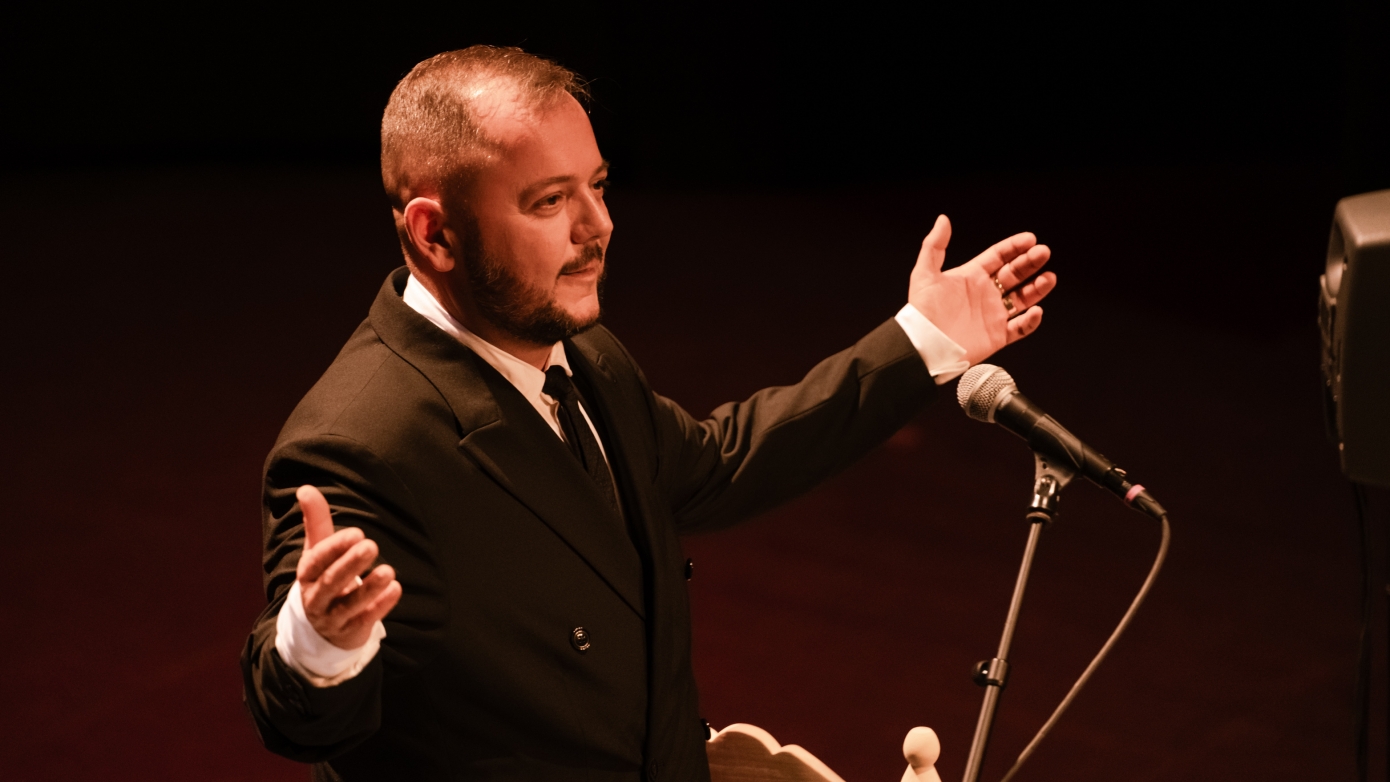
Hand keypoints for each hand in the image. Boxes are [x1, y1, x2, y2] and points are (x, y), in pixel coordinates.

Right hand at [294, 485, 401, 649]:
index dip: (335, 548)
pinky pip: (365, 619)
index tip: (358, 532)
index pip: (317, 561)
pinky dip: (380, 605)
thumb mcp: (317, 551)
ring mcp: (333, 617)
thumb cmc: (323, 576)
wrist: (321, 626)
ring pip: (350, 604)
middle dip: (351, 564)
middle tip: (372, 545)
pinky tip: (396, 589)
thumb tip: (305, 488)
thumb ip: (315, 521)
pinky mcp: (351, 630)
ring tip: (389, 570)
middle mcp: (316, 597)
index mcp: (307, 574)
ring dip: (370, 587)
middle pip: (332, 581)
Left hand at [907, 215, 1056, 364]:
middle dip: (1030, 262)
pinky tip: (1036, 311)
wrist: (923, 346)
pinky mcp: (997, 336)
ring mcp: (993, 314)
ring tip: (1049, 278)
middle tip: (1043, 252)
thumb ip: (934, 246)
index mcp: (971, 276)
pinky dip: (1030, 321)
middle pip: (1015, 274)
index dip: (1014, 247)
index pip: (999, 256)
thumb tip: (943, 219)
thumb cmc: (921, 311)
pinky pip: (1020, 328)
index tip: (1030, 238)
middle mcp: (985, 293)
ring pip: (1023, 299)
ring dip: (1037, 288)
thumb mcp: (925, 274)